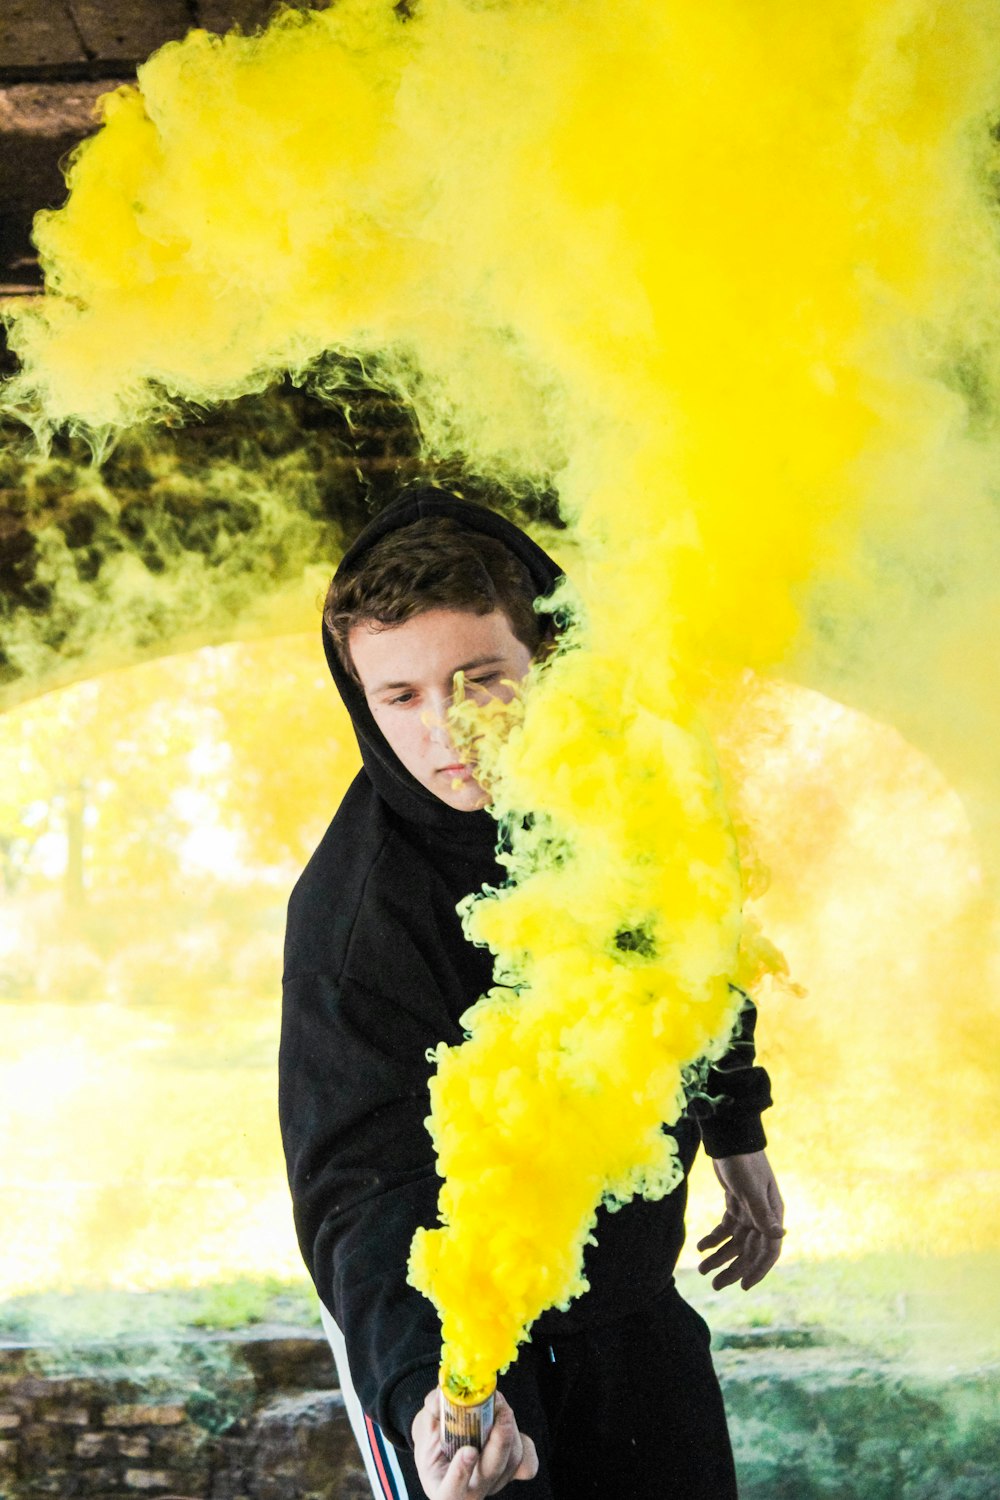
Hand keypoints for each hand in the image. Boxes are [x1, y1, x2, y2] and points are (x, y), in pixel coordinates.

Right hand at [411, 1387, 538, 1497]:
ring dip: (508, 1427)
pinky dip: (521, 1437)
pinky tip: (506, 1418)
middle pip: (490, 1474)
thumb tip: (441, 1392)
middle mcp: (473, 1491)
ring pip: (512, 1461)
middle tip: (501, 1411)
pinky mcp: (512, 1472)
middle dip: (500, 1442)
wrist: (446, 1453)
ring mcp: (495, 1483)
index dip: (461, 1472)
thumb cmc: (434, 1443)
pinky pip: (527, 1460)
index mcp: (445, 1489)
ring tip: (497, 1400)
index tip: (468, 1450)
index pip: (452, 1491)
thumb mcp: (424, 1430)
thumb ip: (432, 1412)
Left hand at [697, 1149, 785, 1290]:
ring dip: (719, 1256)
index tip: (742, 1286)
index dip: (757, 1270)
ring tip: (702, 1270)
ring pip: (734, 1242)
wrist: (730, 1139)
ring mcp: (748, 1210)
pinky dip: (713, 1239)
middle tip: (714, 1285)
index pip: (769, 1250)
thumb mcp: (751, 1189)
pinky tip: (701, 1247)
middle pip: (748, 1250)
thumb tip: (779, 1236)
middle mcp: (763, 1216)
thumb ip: (763, 1214)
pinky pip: (725, 1228)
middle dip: (732, 1268)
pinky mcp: (734, 1203)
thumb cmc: (744, 1162)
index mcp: (772, 1214)